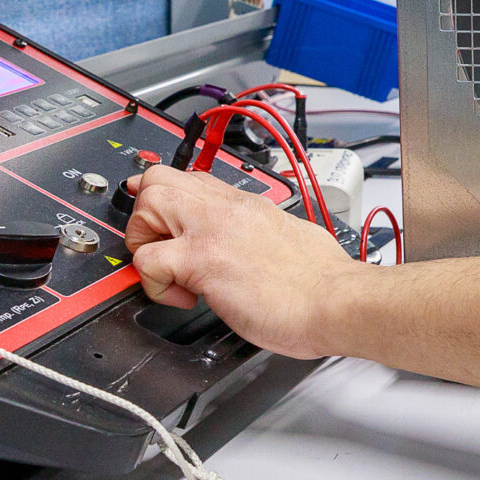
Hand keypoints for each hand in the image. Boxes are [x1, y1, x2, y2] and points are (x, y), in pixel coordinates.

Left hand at [121, 164, 359, 357]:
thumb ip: (266, 232)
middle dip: (147, 216)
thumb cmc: (322, 281)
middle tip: (163, 250)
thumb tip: (260, 243)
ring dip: (144, 241)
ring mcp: (212, 230)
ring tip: (168, 272)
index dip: (169, 199)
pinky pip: (148, 262)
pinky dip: (154, 284)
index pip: (193, 178)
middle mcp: (227, 209)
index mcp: (249, 204)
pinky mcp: (203, 260)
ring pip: (147, 203)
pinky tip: (184, 298)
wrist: (334, 301)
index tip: (164, 221)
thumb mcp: (292, 235)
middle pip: (159, 179)